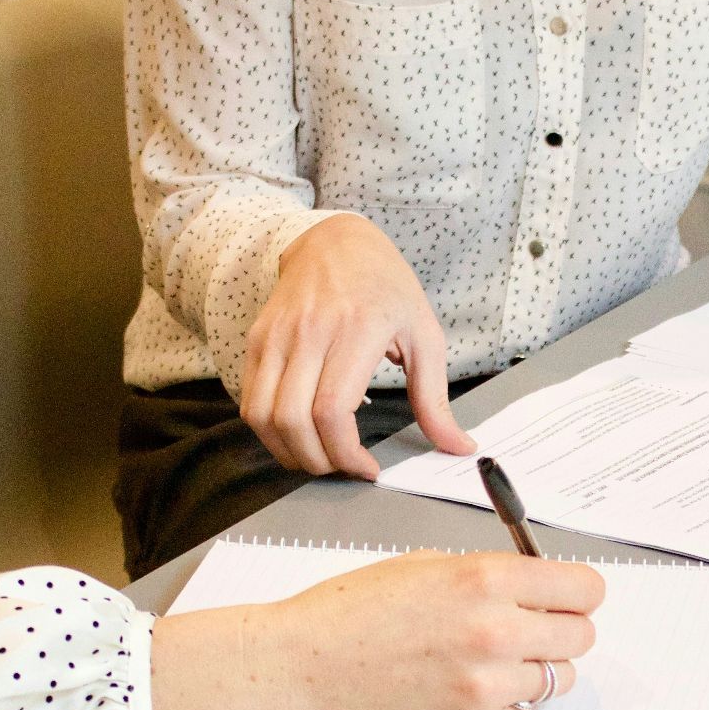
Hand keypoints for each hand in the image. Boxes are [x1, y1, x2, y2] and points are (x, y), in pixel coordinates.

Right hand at [149, 551, 604, 709]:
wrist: (303, 667)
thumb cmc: (353, 610)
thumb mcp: (427, 564)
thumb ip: (490, 574)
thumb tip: (539, 584)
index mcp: (485, 579)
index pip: (584, 589)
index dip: (577, 591)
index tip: (568, 595)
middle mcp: (496, 631)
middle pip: (581, 635)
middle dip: (561, 627)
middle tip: (531, 626)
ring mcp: (487, 686)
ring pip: (558, 678)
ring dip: (536, 667)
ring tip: (492, 658)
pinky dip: (506, 700)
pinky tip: (466, 684)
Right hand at [242, 213, 474, 478]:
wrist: (335, 242)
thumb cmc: (385, 287)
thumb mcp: (424, 335)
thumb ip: (435, 398)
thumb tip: (458, 446)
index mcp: (357, 330)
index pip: (332, 410)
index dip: (345, 453)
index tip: (367, 468)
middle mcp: (309, 332)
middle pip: (293, 421)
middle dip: (317, 461)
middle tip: (342, 468)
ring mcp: (276, 335)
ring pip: (263, 416)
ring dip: (288, 452)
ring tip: (318, 457)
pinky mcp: (257, 340)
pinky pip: (250, 401)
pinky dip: (269, 431)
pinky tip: (298, 434)